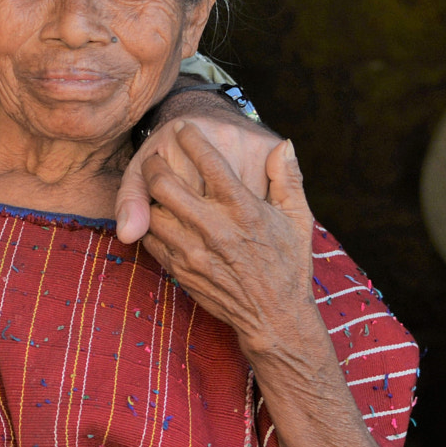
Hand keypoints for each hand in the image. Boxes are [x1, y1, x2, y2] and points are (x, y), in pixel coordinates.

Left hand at [138, 132, 316, 349]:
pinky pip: (150, 240)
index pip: (209, 162)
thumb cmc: (288, 264)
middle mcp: (214, 229)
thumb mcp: (299, 220)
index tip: (182, 127)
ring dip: (146, 194)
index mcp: (243, 210)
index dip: (190, 138)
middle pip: (164, 184)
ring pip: (150, 212)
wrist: (274, 319)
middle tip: (154, 156)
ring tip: (150, 184)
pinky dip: (147, 224)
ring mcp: (193, 252)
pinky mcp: (180, 271)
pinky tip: (154, 215)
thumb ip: (288, 179)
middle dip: (153, 163)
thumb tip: (283, 144)